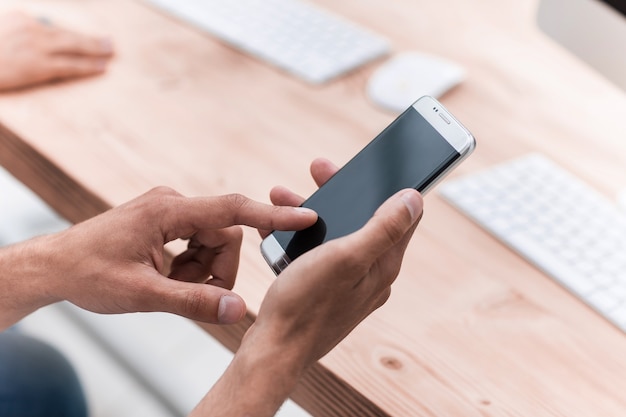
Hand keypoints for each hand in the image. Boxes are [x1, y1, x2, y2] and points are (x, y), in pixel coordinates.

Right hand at [0, 11, 113, 90]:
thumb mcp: (3, 33)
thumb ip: (19, 34)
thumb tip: (39, 39)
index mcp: (19, 18)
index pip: (51, 27)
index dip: (70, 35)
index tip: (84, 39)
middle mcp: (30, 27)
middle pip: (67, 33)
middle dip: (90, 39)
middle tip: (109, 42)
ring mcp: (36, 46)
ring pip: (73, 47)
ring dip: (95, 50)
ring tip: (110, 51)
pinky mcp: (39, 65)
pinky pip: (70, 65)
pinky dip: (88, 65)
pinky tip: (102, 66)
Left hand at [0, 187, 316, 327]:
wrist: (54, 266)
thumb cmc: (88, 273)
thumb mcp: (142, 294)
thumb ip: (194, 302)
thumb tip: (239, 311)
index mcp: (168, 211)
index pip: (232, 210)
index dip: (271, 216)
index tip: (304, 217)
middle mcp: (172, 204)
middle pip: (224, 234)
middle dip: (216, 269)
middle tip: (190, 293)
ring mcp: (170, 212)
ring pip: (213, 241)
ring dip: (202, 270)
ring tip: (169, 286)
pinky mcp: (167, 222)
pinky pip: (198, 243)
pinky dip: (191, 266)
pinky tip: (167, 278)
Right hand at [192, 158, 422, 416]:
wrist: (273, 349)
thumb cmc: (305, 305)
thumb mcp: (346, 257)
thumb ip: (383, 227)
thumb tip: (415, 198)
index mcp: (383, 264)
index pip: (401, 215)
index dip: (387, 184)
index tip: (369, 164)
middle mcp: (371, 274)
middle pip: (365, 220)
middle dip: (341, 191)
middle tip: (318, 169)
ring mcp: (348, 283)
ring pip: (338, 234)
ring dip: (314, 211)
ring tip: (284, 196)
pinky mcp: (326, 290)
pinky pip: (319, 252)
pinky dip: (302, 235)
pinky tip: (281, 228)